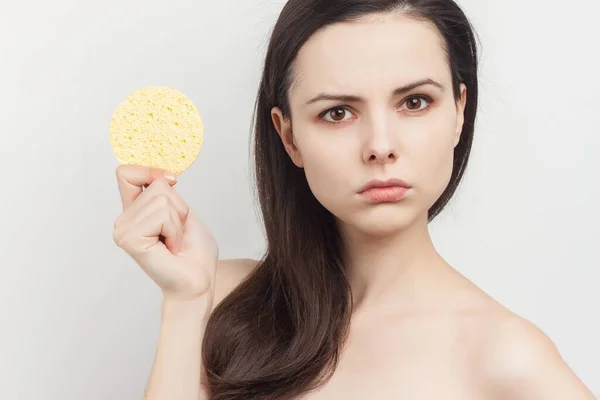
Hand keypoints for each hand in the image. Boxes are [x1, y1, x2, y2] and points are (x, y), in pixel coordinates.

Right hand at [112, 165, 218, 301]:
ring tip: (174, 242)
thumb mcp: (183, 212)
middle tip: (176, 234)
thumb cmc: (194, 252)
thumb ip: (165, 192)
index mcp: (134, 212)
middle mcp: (124, 220)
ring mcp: (123, 230)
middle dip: (177, 208)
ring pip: (161, 199)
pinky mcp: (129, 239)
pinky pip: (162, 215)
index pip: (126, 173)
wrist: (198, 282)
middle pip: (155, 185)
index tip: (171, 183)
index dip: (150, 171)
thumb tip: (160, 175)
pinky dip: (174, 230)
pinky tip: (170, 248)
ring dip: (177, 222)